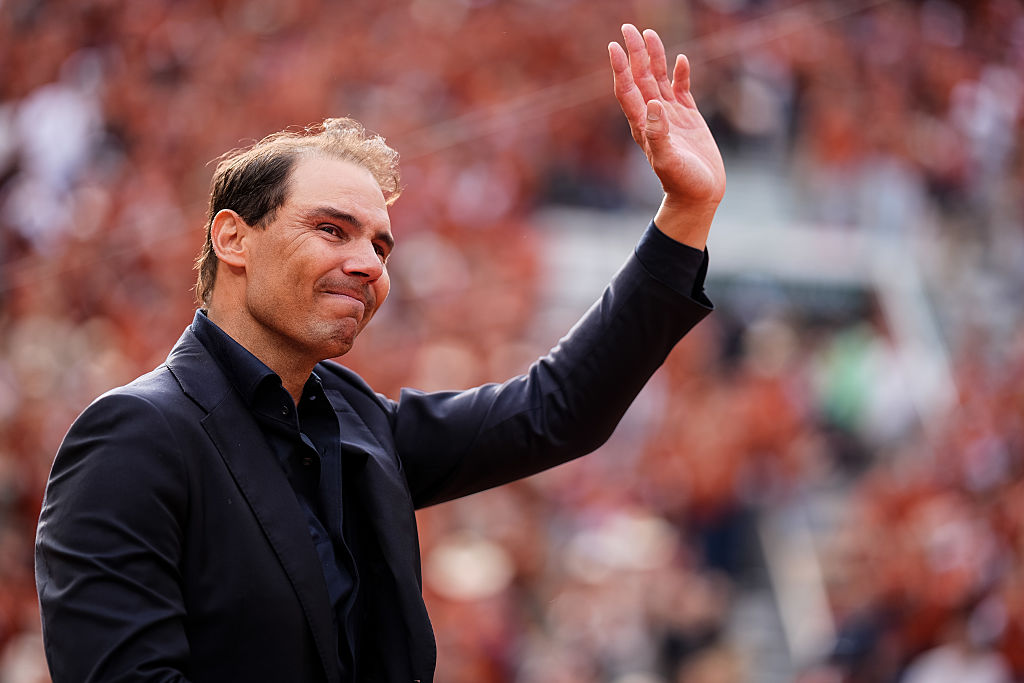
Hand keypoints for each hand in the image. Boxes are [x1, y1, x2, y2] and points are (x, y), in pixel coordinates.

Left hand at [610, 24, 725, 248]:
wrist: (699, 196)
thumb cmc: (682, 183)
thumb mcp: (669, 160)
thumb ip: (659, 133)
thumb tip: (653, 104)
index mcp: (644, 125)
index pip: (627, 90)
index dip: (620, 68)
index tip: (614, 46)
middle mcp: (654, 117)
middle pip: (640, 78)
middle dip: (634, 54)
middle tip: (629, 28)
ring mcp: (671, 116)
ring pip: (659, 80)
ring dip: (654, 58)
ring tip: (649, 34)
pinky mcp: (688, 119)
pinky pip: (682, 90)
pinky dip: (680, 75)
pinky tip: (681, 60)